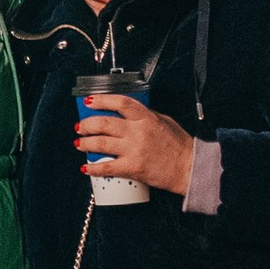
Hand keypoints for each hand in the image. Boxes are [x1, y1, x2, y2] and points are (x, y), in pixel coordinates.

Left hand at [76, 99, 194, 194]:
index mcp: (146, 118)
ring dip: (85, 143)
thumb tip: (127, 113)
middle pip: (104, 123)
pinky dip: (93, 168)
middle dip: (86, 124)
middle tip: (80, 127)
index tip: (88, 101)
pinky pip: (107, 167)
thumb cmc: (180, 146)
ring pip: (101, 143)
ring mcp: (134, 149)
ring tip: (79, 143)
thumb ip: (145, 116)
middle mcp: (138, 131)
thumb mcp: (164, 121)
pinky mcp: (133, 167)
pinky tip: (86, 168)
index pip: (119, 102)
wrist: (190, 168)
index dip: (101, 100)